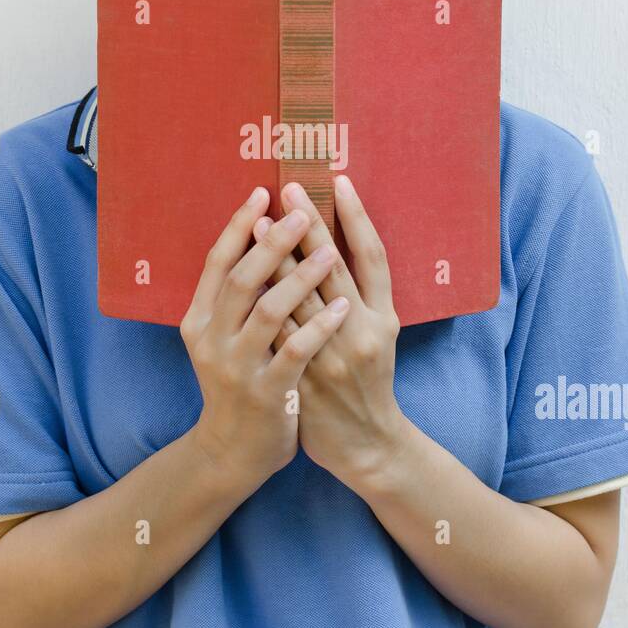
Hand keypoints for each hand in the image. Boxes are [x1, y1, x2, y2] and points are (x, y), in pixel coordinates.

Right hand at [180, 186, 350, 488]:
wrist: (233, 452)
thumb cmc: (238, 383)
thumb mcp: (221, 339)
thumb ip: (233, 298)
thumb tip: (262, 236)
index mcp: (199, 320)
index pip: (216, 261)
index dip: (239, 225)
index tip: (263, 192)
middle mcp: (212, 340)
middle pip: (242, 278)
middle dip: (274, 241)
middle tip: (303, 210)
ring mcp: (238, 368)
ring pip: (269, 311)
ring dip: (301, 276)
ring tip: (329, 250)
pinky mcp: (266, 394)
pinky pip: (296, 352)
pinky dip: (320, 326)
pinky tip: (342, 306)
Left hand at [251, 176, 409, 487]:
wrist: (366, 446)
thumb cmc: (369, 383)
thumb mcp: (379, 335)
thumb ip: (362, 296)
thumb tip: (334, 246)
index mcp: (385, 317)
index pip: (374, 256)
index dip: (357, 217)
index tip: (338, 182)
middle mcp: (362, 331)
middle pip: (333, 268)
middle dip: (309, 225)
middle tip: (289, 189)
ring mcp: (333, 356)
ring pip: (299, 297)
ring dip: (276, 258)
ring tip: (258, 224)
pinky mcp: (306, 377)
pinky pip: (277, 333)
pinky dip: (260, 303)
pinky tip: (242, 278)